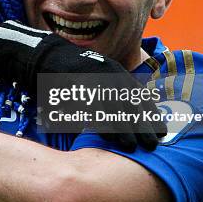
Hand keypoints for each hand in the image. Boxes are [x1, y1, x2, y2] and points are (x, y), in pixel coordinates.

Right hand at [0, 21, 166, 150]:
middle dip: (142, 125)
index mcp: (115, 71)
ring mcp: (92, 79)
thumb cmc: (69, 70)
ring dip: (124, 129)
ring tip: (132, 146)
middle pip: (130, 103)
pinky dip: (102, 123)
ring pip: (113, 107)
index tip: (160, 131)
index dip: (150, 114)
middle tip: (152, 144)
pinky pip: (92, 108)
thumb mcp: (94, 76)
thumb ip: (110, 91)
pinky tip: (109, 137)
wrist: (41, 54)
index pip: (139, 95)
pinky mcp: (77, 85)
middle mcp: (108, 74)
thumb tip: (127, 112)